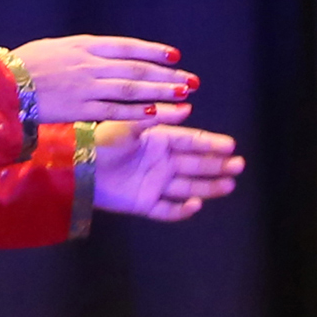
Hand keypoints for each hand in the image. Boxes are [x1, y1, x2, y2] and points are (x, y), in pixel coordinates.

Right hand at [6, 35, 191, 121]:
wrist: (2, 85)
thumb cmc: (26, 65)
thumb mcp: (58, 48)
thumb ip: (86, 53)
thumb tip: (113, 57)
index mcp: (84, 46)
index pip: (127, 47)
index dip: (153, 51)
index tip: (175, 56)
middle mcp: (89, 65)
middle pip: (136, 69)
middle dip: (166, 75)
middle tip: (191, 80)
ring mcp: (86, 88)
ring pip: (131, 90)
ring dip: (160, 93)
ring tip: (183, 96)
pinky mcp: (80, 110)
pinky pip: (114, 111)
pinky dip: (137, 112)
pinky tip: (157, 114)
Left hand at [91, 121, 242, 223]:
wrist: (78, 167)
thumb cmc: (102, 142)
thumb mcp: (129, 124)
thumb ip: (156, 117)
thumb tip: (187, 107)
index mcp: (159, 141)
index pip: (191, 142)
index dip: (211, 144)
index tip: (231, 145)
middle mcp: (161, 162)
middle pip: (196, 165)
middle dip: (218, 165)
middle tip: (239, 165)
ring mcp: (155, 183)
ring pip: (189, 186)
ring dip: (210, 186)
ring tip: (230, 184)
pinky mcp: (145, 203)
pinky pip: (168, 209)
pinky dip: (182, 209)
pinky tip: (196, 204)